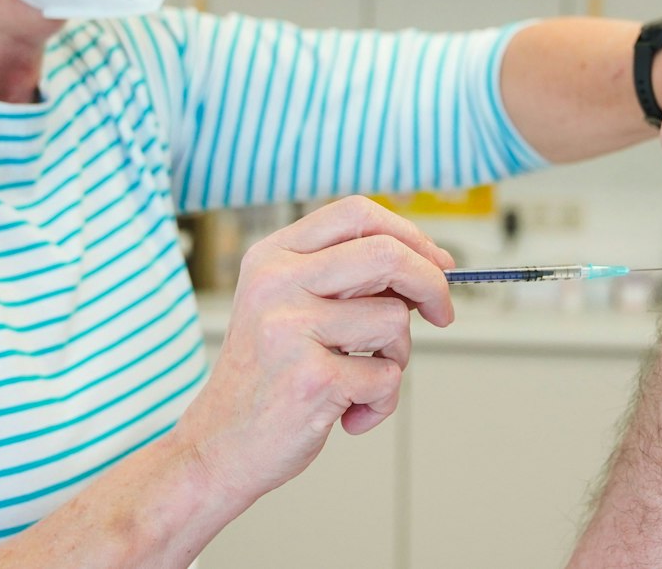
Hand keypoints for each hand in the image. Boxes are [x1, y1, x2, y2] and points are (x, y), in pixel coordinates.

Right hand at [171, 196, 453, 511]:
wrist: (218, 446)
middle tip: (442, 312)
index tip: (436, 263)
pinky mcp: (312, 379)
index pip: (357, 214)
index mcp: (272, 256)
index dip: (410, 235)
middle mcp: (276, 284)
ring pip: (393, 321)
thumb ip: (344, 278)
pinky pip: (386, 378)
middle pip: (386, 254)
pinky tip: (347, 415)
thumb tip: (429, 265)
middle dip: (431, 283)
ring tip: (359, 381)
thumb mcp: (287, 306)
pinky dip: (380, 403)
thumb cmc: (266, 377)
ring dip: (395, 358)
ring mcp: (291, 330)